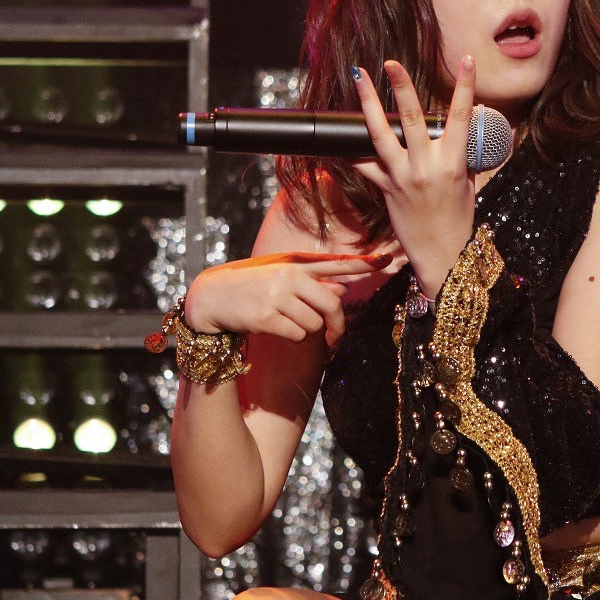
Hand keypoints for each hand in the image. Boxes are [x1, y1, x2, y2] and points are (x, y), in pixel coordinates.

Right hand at [184, 250, 391, 347]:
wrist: (211, 298)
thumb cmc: (250, 288)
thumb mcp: (280, 278)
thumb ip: (311, 284)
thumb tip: (342, 292)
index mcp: (295, 265)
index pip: (335, 263)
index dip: (363, 263)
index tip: (388, 259)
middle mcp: (289, 276)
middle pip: (332, 304)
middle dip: (337, 326)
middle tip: (334, 339)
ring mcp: (277, 295)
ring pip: (314, 324)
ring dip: (306, 331)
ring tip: (285, 322)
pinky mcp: (266, 316)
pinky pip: (297, 335)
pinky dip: (291, 337)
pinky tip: (274, 328)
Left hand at [351, 56, 476, 297]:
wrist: (442, 255)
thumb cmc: (459, 219)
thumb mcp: (467, 183)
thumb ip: (459, 155)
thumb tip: (458, 131)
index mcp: (452, 161)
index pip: (461, 116)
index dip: (465, 86)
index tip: (467, 60)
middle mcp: (425, 165)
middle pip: (411, 118)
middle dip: (401, 86)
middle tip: (390, 62)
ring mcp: (402, 175)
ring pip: (381, 134)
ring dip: (368, 103)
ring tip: (360, 77)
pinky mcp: (386, 188)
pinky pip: (365, 165)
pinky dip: (351, 151)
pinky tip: (336, 138)